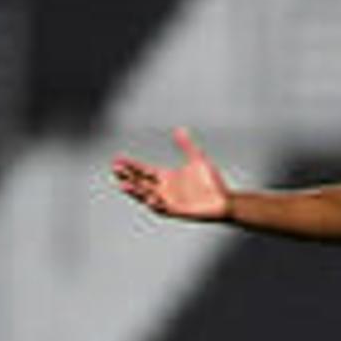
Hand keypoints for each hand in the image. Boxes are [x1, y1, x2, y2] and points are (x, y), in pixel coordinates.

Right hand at [112, 127, 231, 220]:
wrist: (224, 200)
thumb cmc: (212, 182)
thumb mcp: (197, 159)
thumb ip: (186, 145)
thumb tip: (180, 130)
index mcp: (166, 177)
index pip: (143, 170)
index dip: (131, 165)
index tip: (118, 159)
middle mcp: (164, 189)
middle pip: (140, 182)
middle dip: (128, 176)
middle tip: (116, 169)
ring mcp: (169, 201)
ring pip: (147, 196)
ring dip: (136, 191)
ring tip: (124, 185)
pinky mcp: (176, 211)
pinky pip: (162, 209)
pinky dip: (156, 204)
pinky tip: (150, 198)